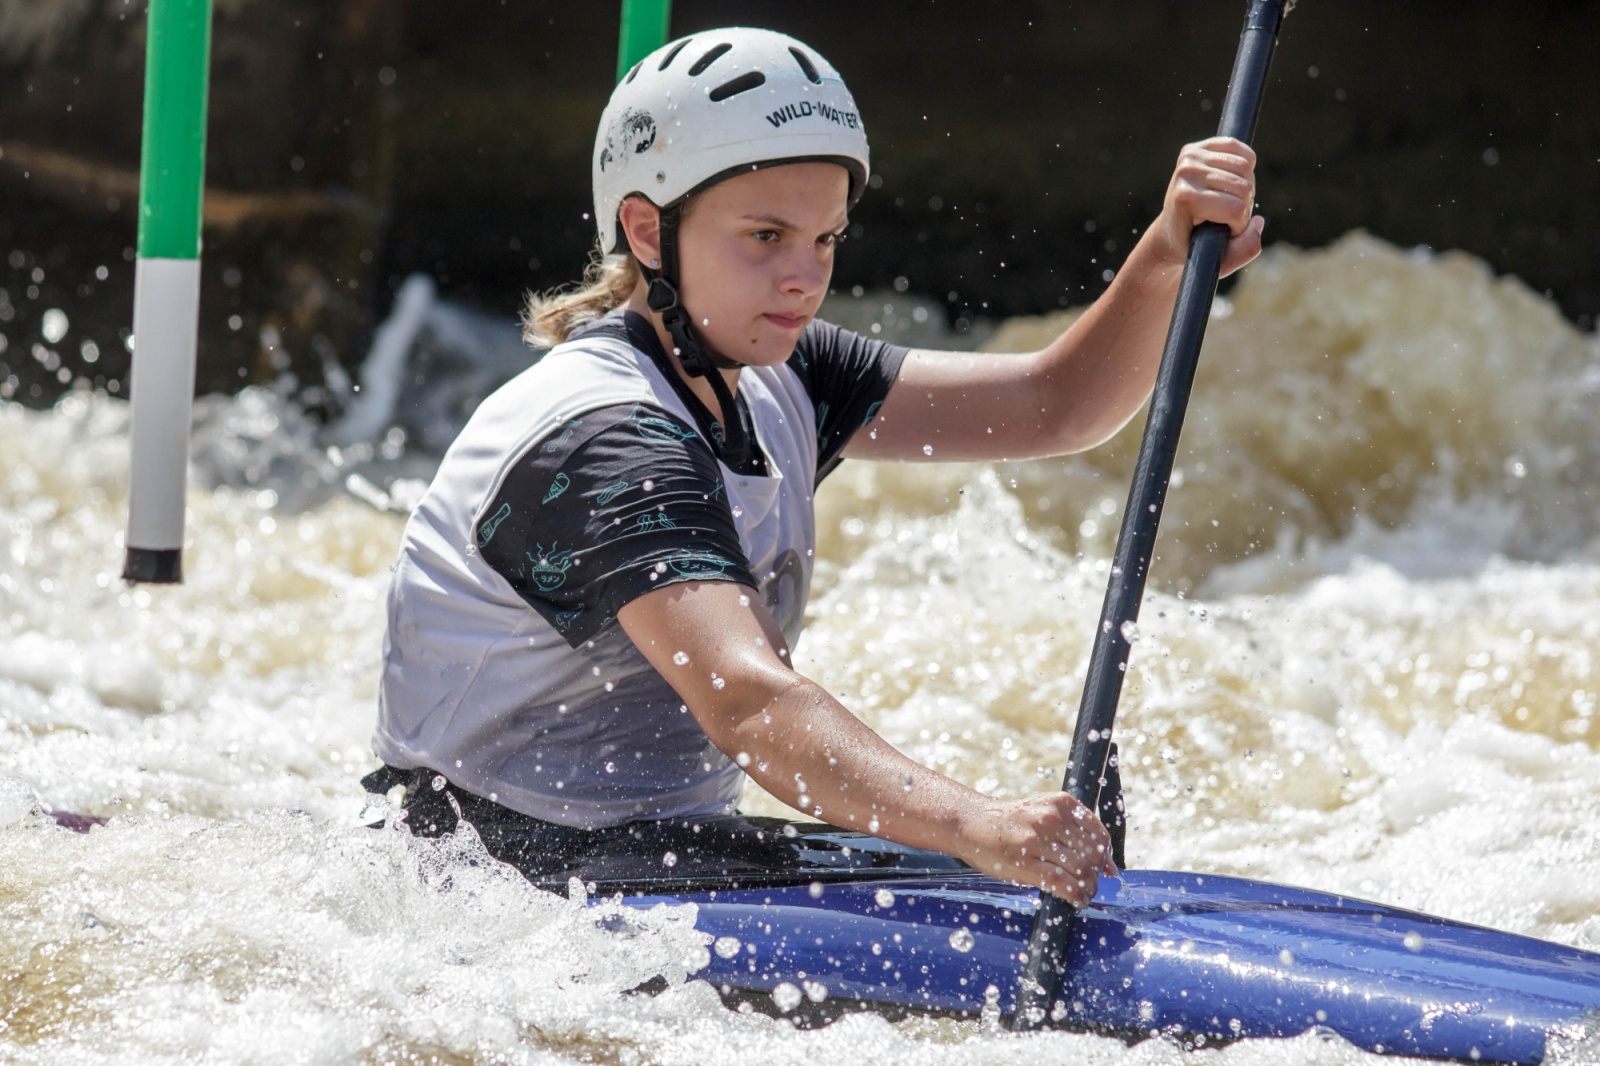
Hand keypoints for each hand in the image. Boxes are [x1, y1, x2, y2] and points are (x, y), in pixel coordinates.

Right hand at [954, 793, 1116, 907]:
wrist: (972, 823)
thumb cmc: (1013, 823)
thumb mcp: (1045, 812)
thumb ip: (1075, 832)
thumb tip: (1110, 868)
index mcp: (1061, 803)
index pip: (1099, 835)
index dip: (1106, 857)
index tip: (1103, 871)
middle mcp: (1051, 817)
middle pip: (1092, 854)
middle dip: (1097, 876)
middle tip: (1091, 886)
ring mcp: (1037, 839)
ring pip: (1080, 870)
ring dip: (1088, 889)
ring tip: (1083, 895)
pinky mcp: (1024, 861)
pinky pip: (1061, 883)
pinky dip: (1075, 896)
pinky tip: (1075, 901)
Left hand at [1153, 135, 1263, 277]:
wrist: (1170, 233)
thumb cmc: (1194, 247)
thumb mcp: (1218, 261)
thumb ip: (1244, 250)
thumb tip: (1259, 222)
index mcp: (1185, 198)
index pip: (1236, 208)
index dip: (1238, 225)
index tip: (1222, 232)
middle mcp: (1186, 172)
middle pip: (1244, 187)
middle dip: (1243, 206)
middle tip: (1224, 216)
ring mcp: (1190, 157)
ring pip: (1246, 168)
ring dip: (1245, 189)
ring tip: (1226, 201)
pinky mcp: (1197, 147)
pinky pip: (1241, 150)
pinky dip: (1247, 166)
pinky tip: (1231, 181)